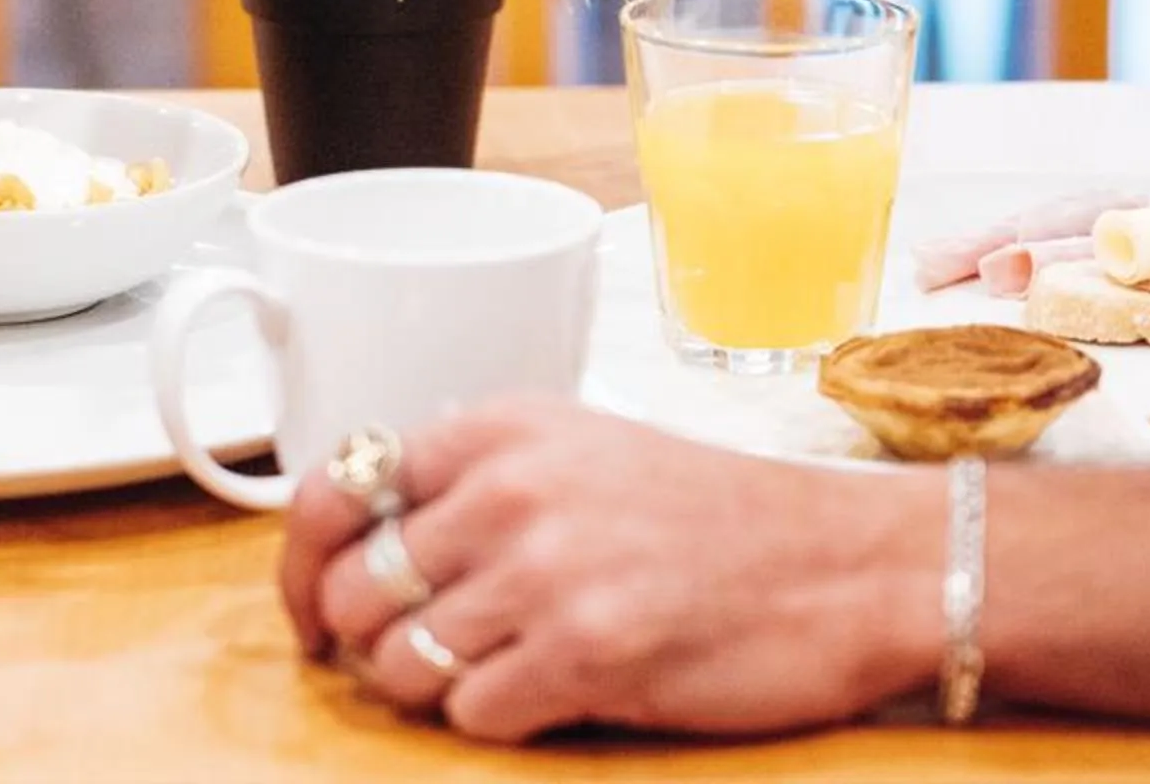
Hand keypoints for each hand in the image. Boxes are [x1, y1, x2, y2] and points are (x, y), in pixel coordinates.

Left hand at [281, 400, 942, 743]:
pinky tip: (549, 693)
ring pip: (397, 664)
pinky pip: (470, 716)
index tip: (311, 607)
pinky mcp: (582, 656)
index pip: (335, 488)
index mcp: (498, 429)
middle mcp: (509, 491)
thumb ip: (476, 478)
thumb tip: (362, 540)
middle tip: (413, 656)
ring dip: (431, 688)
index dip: (303, 562)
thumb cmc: (715, 515)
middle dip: (367, 639)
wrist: (846, 564)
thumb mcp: (581, 449)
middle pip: (351, 589)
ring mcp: (543, 574)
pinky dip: (496, 721)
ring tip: (496, 672)